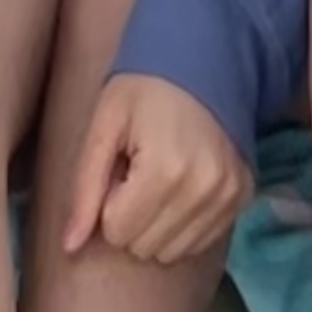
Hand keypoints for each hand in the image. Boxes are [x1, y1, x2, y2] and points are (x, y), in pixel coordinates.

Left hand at [61, 73, 250, 264]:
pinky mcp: (242, 197)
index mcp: (164, 170)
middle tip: (137, 172)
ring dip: (156, 224)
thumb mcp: (104, 127)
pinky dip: (182, 225)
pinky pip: (199, 242)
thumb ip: (85, 188)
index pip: (117, 232)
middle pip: (143, 246)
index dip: (109, 202)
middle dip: (131, 216)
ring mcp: (228, 196)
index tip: (120, 169)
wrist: (201, 59)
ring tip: (159, 179)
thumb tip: (70, 247)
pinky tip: (181, 187)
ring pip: (171, 251)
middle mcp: (203, 190)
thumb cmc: (143, 89)